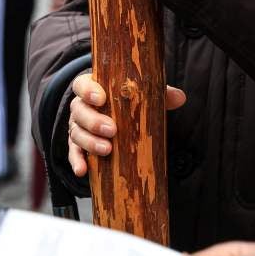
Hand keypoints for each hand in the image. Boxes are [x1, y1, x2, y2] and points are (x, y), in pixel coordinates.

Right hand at [68, 72, 186, 178]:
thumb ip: (159, 94)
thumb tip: (181, 98)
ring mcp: (77, 127)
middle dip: (93, 121)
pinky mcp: (77, 145)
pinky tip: (83, 171)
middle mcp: (81, 107)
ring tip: (107, 150)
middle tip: (112, 130)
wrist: (113, 117)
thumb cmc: (126, 102)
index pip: (81, 84)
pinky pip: (73, 153)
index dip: (88, 90)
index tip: (101, 98)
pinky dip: (76, 161)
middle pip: (78, 111)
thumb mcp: (140, 95)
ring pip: (75, 133)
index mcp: (93, 89)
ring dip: (89, 142)